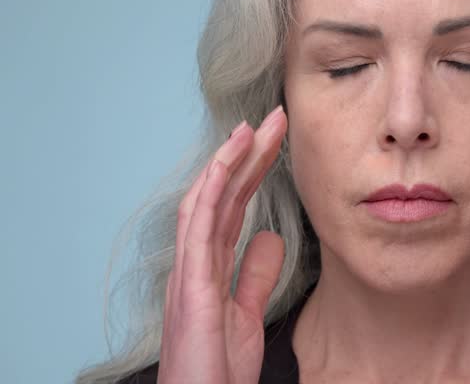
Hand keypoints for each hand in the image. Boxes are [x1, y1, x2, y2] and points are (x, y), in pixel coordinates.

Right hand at [158, 106, 287, 383]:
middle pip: (221, 196)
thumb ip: (255, 275)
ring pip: (205, 202)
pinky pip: (197, 229)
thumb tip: (270, 237)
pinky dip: (211, 191)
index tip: (275, 141)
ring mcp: (187, 272)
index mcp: (206, 268)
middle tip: (274, 119)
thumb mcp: (245, 315)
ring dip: (228, 161)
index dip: (251, 172)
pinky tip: (228, 163)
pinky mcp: (189, 288)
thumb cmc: (216, 369)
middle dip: (246, 155)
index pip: (232, 208)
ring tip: (251, 126)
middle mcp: (193, 263)